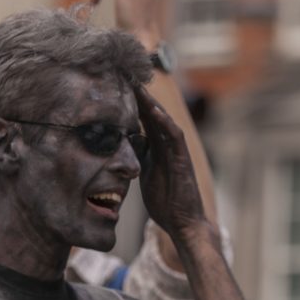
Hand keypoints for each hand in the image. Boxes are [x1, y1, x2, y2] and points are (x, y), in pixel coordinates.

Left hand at [134, 83, 208, 238]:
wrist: (183, 223)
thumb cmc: (166, 201)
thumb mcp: (146, 174)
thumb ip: (140, 158)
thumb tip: (126, 144)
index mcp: (157, 148)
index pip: (144, 120)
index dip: (131, 104)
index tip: (116, 86)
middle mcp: (167, 146)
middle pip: (153, 114)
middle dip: (140, 96)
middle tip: (126, 76)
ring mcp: (176, 152)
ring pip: (164, 120)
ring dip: (152, 103)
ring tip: (139, 85)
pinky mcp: (183, 160)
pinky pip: (174, 137)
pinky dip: (165, 122)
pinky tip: (155, 111)